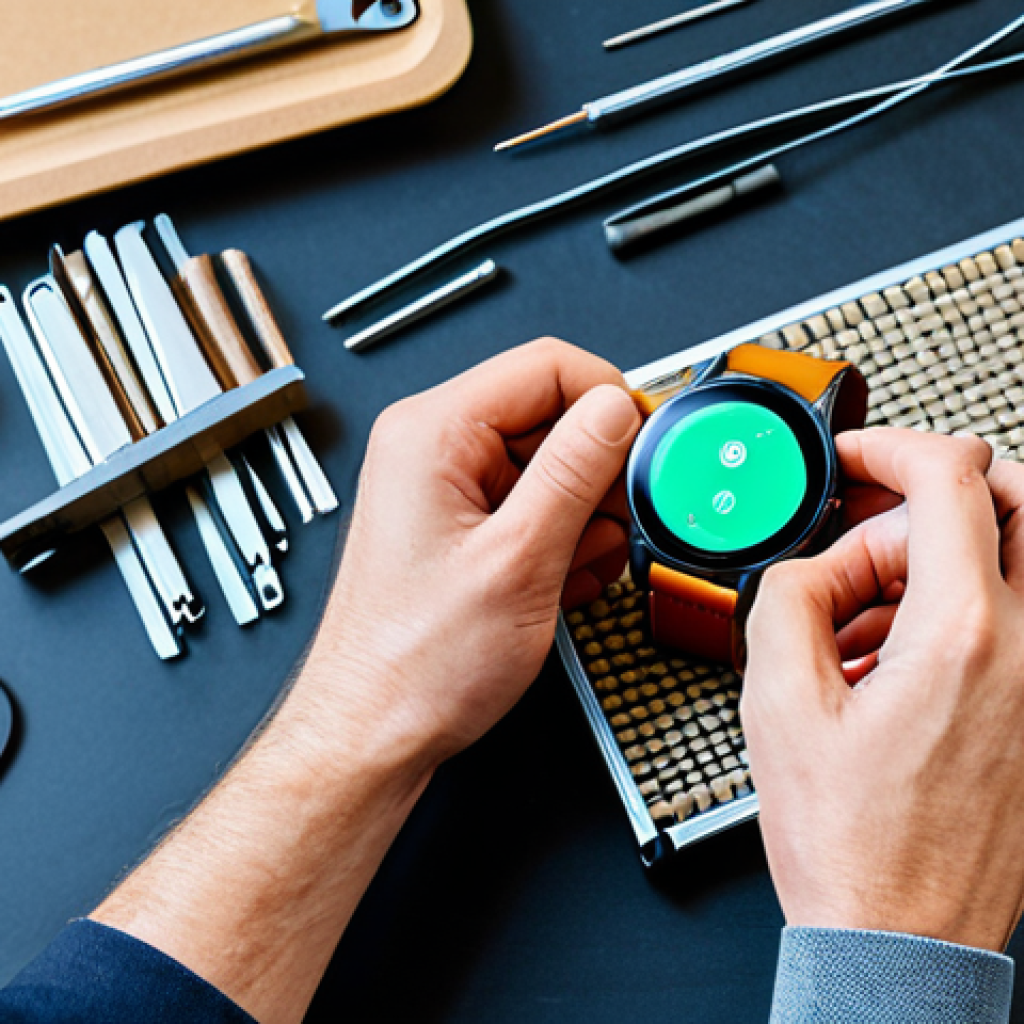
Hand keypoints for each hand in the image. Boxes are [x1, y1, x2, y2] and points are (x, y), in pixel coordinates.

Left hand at [303, 338, 640, 764]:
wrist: (375, 732)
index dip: (611, 400)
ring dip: (583, 515)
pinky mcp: (461, 525)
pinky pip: (531, 506)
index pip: (548, 365)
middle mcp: (431, 448)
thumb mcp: (519, 561)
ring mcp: (446, 488)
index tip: (646, 447)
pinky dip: (560, 540)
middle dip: (598, 472)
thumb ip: (575, 473)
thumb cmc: (416, 664)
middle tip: (616, 522)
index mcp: (432, 433)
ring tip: (575, 569)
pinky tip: (557, 583)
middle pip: (551, 415)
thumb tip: (618, 410)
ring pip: (549, 466)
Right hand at [741, 427, 1023, 951]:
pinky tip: (888, 658)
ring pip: (1020, 560)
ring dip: (938, 559)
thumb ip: (788, 594)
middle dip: (937, 492)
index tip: (854, 458)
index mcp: (965, 638)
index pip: (951, 480)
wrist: (898, 939)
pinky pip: (1018, 620)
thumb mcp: (778, 702)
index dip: (890, 448)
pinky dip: (957, 608)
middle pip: (1018, 500)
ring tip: (860, 617)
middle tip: (872, 520)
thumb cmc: (848, 844)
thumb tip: (813, 562)